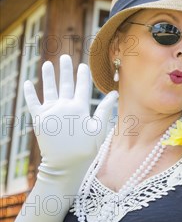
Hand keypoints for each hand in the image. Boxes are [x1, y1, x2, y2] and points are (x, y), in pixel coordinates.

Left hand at [23, 54, 117, 171]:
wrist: (64, 164)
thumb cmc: (86, 148)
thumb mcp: (99, 129)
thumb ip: (105, 109)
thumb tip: (114, 93)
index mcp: (79, 108)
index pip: (82, 86)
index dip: (83, 75)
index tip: (83, 65)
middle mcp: (63, 106)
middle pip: (65, 84)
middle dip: (65, 70)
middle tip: (64, 57)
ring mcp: (49, 112)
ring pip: (48, 89)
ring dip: (47, 76)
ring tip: (46, 64)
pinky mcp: (38, 119)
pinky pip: (32, 103)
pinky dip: (29, 93)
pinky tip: (27, 83)